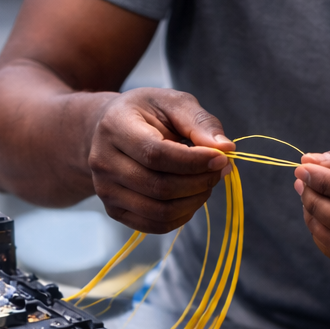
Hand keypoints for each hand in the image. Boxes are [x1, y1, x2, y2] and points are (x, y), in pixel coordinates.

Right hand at [88, 88, 233, 233]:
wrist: (110, 131)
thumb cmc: (146, 114)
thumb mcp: (173, 103)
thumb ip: (199, 122)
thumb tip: (225, 149)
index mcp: (115, 127)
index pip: (156, 155)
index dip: (193, 162)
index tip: (221, 159)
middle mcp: (103, 161)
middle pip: (159, 187)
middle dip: (199, 182)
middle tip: (219, 171)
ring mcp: (105, 190)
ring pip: (159, 211)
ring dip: (194, 201)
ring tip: (206, 183)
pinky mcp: (114, 210)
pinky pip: (155, 225)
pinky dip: (182, 216)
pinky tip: (191, 198)